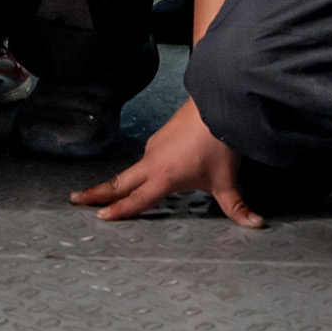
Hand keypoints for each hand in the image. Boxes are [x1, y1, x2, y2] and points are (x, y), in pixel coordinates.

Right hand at [74, 95, 254, 223]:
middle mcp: (153, 161)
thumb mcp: (227, 181)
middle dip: (97, 192)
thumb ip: (237, 207)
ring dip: (118, 181)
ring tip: (107, 192)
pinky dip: (140, 168)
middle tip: (76, 199)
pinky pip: (146, 157)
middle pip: (119, 182)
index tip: (100, 217)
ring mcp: (155, 146)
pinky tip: (148, 171)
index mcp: (164, 176)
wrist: (217, 104)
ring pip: (132, 169)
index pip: (137, 199)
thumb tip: (255, 225)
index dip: (119, 210)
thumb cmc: (218, 143)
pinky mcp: (161, 136)